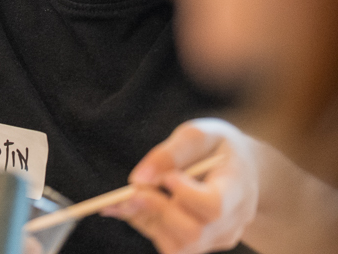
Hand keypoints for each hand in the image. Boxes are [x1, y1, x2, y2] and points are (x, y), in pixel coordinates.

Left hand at [102, 118, 257, 252]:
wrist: (243, 169)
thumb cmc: (216, 147)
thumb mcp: (199, 135)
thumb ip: (170, 153)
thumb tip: (138, 179)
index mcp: (236, 189)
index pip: (214, 206)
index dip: (186, 196)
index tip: (167, 177)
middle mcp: (231, 222)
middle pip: (193, 232)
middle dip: (157, 210)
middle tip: (133, 189)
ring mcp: (217, 238)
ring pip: (179, 246)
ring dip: (148, 220)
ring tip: (134, 194)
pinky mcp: (201, 244)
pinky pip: (170, 246)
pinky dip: (147, 225)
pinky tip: (137, 204)